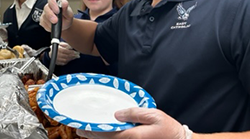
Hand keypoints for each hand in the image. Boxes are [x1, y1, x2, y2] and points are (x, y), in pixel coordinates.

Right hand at [40, 0, 67, 31]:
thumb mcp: (69, 13)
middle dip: (50, 15)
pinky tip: (53, 27)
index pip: (51, 0)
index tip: (57, 11)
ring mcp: (44, 14)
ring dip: (50, 22)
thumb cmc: (66, 17)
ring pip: (44, 17)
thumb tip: (64, 2)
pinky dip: (48, 26)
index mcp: (55, 2)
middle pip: (46, 8)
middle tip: (55, 21)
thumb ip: (66, 8)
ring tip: (56, 25)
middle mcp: (48, 7)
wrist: (64, 25)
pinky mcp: (42, 21)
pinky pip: (43, 24)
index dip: (53, 5)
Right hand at [54, 41, 79, 65]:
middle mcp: (57, 55)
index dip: (72, 52)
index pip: (66, 51)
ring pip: (66, 60)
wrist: (51, 53)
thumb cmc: (57, 47)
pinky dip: (68, 61)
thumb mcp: (61, 44)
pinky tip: (71, 59)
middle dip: (73, 56)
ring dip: (72, 58)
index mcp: (58, 49)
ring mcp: (57, 59)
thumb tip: (71, 47)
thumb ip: (66, 45)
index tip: (77, 52)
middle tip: (78, 55)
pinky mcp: (57, 63)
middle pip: (67, 56)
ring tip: (75, 57)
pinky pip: (64, 63)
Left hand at [76, 108, 194, 138]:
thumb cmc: (169, 131)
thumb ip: (135, 113)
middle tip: (80, 130)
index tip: (81, 127)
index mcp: (131, 136)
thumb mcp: (154, 116)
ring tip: (89, 133)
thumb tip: (117, 114)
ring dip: (99, 138)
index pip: (105, 134)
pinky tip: (106, 136)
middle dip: (92, 135)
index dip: (91, 130)